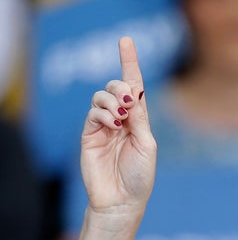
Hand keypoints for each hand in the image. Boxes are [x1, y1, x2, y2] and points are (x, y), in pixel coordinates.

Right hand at [80, 37, 156, 214]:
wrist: (122, 200)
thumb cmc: (140, 176)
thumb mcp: (147, 144)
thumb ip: (139, 118)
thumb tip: (133, 93)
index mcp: (139, 119)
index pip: (134, 85)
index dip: (129, 62)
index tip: (125, 40)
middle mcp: (121, 119)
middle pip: (116, 86)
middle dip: (121, 87)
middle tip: (129, 104)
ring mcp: (103, 126)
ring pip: (101, 96)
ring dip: (112, 100)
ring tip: (120, 118)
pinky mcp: (88, 135)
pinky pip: (92, 112)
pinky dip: (102, 113)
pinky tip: (112, 125)